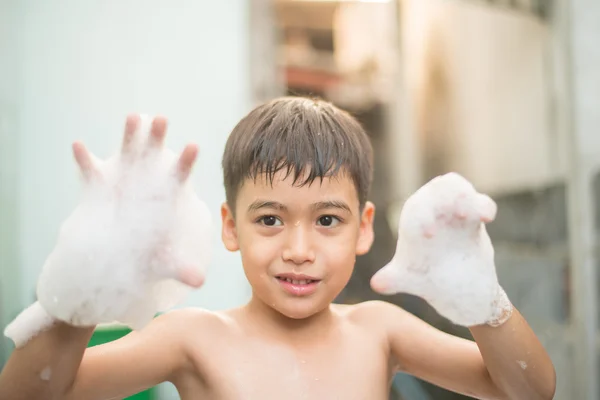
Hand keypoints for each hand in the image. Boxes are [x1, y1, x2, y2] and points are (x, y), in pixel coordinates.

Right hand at [35, 114, 211, 328]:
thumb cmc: (147, 254)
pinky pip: (91, 169)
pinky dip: (84, 158)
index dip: (186, 162)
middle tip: (162, 118)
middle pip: (153, 155)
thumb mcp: (161, 263)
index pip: (178, 176)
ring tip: (132, 116)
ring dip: (128, 136)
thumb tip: (199, 282)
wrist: (118, 253)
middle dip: (157, 137)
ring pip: (126, 153)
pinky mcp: (99, 186)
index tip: (194, 145)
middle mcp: (145, 183)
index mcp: (164, 197)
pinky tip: (78, 145)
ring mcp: (122, 181)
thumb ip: (179, 268)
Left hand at [370, 172, 510, 326]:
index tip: (429, 235)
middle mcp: (432, 212)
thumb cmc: (428, 279)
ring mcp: (453, 212)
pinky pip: (481, 202)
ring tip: (467, 214)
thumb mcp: (409, 280)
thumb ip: (393, 279)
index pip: (416, 207)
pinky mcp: (475, 219)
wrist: (456, 291)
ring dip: (463, 195)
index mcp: (414, 222)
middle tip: (455, 215)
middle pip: (436, 189)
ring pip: (456, 187)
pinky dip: (483, 205)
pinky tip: (486, 218)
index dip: (422, 215)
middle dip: (443, 198)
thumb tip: (376, 284)